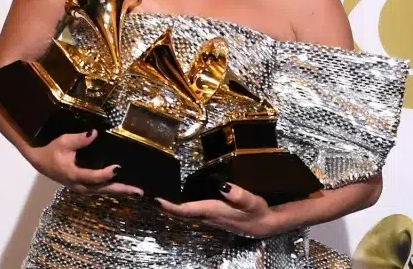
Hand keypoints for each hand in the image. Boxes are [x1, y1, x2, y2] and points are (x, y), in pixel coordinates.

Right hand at [27, 130, 142, 197]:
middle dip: (121, 190)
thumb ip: (79, 139)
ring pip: (103, 192)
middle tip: (138, 191)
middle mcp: (79, 185)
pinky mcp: (83, 186)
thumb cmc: (52, 150)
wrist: (40, 161)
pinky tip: (123, 188)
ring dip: (119, 192)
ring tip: (136, 192)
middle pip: (103, 189)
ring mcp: (81, 188)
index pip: (93, 177)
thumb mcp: (63, 142)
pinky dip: (112, 190)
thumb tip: (94, 133)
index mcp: (74, 174)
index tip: (118, 168)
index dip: (106, 174)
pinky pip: (100, 190)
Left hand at [155, 183, 280, 238]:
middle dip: (163, 206)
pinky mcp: (211, 216)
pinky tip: (175, 199)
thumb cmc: (258, 212)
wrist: (266, 225)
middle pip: (179, 213)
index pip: (185, 210)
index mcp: (212, 211)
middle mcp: (207, 216)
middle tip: (146, 194)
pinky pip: (190, 212)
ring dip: (169, 207)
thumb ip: (239, 195)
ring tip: (155, 196)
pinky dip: (179, 206)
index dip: (169, 206)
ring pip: (183, 213)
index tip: (154, 199)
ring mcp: (208, 218)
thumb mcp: (252, 202)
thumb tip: (223, 186)